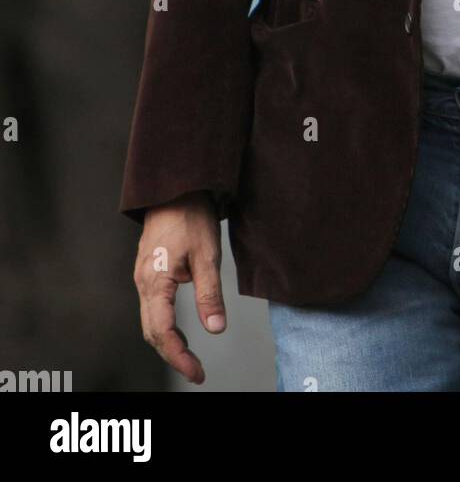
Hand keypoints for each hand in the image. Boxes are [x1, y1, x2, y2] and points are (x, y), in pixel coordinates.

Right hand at [133, 191, 225, 384]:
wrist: (176, 186)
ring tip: (190, 357)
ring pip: (149, 321)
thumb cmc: (191, 215)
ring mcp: (143, 276)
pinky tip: (180, 329)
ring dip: (168, 342)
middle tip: (196, 371)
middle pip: (151, 332)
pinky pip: (151, 307)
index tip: (197, 373)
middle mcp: (143, 282)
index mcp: (155, 281)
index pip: (162, 332)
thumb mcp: (207, 255)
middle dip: (173, 355)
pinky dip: (164, 325)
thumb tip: (216, 329)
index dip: (179, 357)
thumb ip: (210, 295)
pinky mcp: (148, 270)